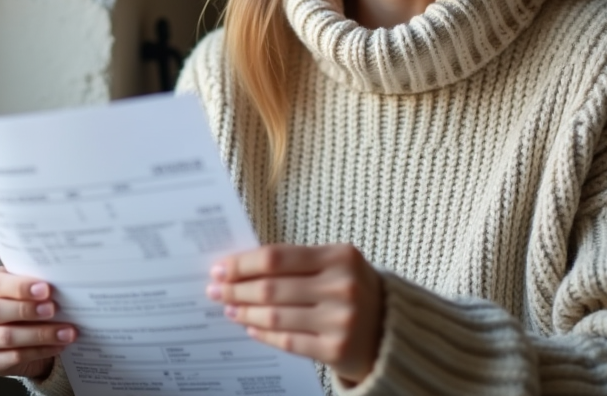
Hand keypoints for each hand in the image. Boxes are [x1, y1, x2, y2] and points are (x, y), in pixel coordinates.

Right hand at [0, 266, 77, 378]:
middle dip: (27, 310)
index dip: (20, 287)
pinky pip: (15, 357)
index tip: (45, 289)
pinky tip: (58, 345)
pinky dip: (40, 351)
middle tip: (54, 309)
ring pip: (7, 337)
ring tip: (66, 331)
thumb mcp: (29, 286)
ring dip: (40, 334)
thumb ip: (37, 283)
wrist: (27, 331)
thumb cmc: (28, 300)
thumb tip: (60, 283)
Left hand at [206, 244, 383, 385]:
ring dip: (244, 311)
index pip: (277, 257)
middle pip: (272, 287)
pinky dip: (263, 333)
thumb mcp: (335, 266)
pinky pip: (288, 341)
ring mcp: (341, 320)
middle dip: (236, 288)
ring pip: (276, 315)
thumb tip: (241, 267)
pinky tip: (249, 326)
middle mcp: (343, 287)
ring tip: (228, 307)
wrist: (392, 331)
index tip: (220, 268)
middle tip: (215, 289)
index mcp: (341, 257)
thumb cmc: (353, 291)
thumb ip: (296, 263)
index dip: (242, 264)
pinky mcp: (336, 350)